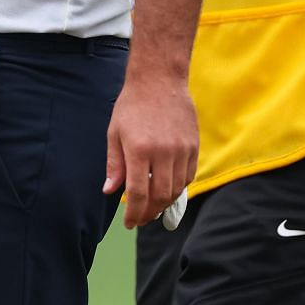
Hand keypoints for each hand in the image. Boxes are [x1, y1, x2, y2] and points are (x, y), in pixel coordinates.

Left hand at [102, 67, 196, 228]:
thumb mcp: (114, 133)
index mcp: (139, 149)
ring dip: (164, 203)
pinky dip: (178, 188)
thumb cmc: (132, 106)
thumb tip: (110, 191)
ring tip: (152, 207)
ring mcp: (181, 150)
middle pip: (160, 196)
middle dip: (149, 213)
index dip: (134, 214)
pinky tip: (167, 189)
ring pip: (176, 189)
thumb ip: (114, 165)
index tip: (129, 223)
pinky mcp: (194, 147)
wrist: (159, 81)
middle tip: (141, 219)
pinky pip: (188, 176)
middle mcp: (163, 152)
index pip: (138, 193)